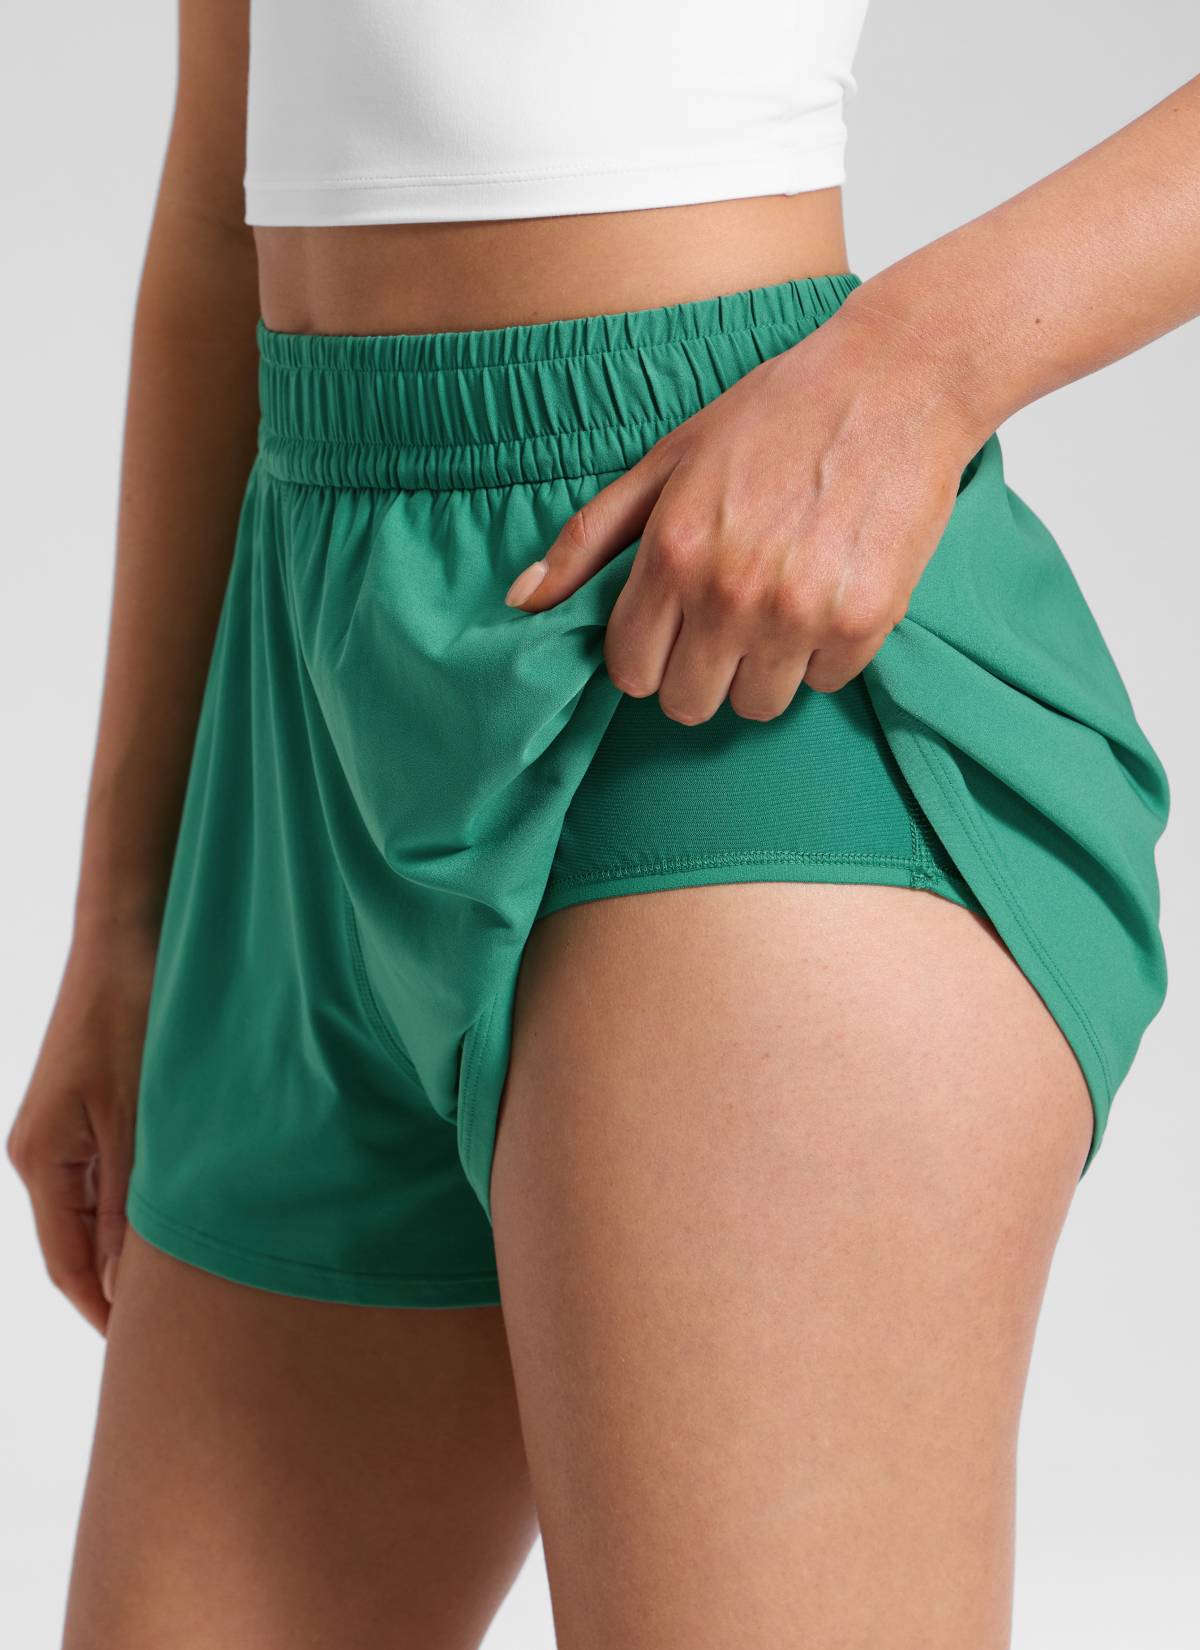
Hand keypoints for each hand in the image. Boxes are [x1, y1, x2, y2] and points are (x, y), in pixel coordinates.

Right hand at [7, 920, 156, 1333]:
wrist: (129, 936)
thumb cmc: (135, 1018)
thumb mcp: (139, 1119)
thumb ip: (132, 1205)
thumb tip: (129, 1289)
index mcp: (41, 1161)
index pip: (67, 1265)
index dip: (106, 1313)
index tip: (148, 1354)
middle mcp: (42, 1152)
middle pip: (78, 1243)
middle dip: (121, 1287)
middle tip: (179, 1328)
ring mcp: (63, 1130)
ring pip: (98, 1211)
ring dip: (136, 1245)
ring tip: (193, 1281)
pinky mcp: (89, 1107)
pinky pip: (111, 1175)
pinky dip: (141, 1203)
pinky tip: (184, 1214)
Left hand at [505, 296, 982, 722]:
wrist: (896, 380)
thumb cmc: (775, 413)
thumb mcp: (667, 460)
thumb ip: (589, 537)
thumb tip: (520, 600)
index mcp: (672, 552)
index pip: (630, 672)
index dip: (647, 655)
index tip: (672, 628)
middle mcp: (729, 592)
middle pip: (689, 704)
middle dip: (701, 671)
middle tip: (727, 621)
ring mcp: (797, 613)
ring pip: (758, 705)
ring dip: (764, 667)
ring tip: (782, 601)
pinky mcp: (863, 621)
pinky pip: (826, 682)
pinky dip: (827, 652)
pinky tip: (831, 590)